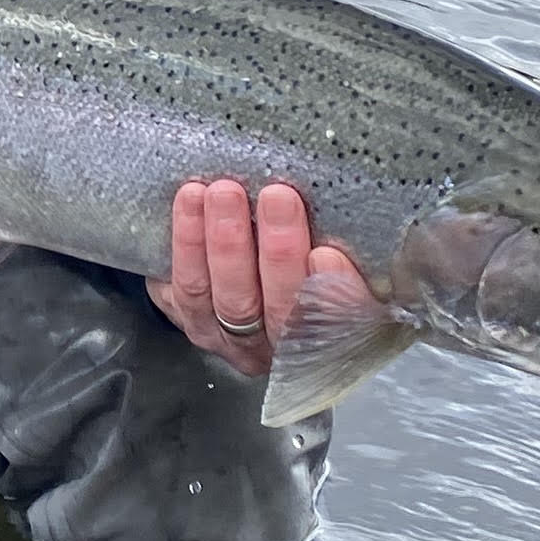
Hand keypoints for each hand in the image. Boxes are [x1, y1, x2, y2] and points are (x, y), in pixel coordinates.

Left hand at [149, 178, 374, 378]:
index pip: (337, 327)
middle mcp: (274, 348)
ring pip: (220, 297)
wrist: (246, 273)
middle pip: (274, 309)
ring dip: (219, 242)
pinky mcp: (185, 316)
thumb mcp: (348, 269)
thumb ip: (351, 256)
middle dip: (276, 252)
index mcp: (327, 341)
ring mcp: (224, 336)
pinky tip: (189, 201)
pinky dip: (183, 243)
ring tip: (220, 192)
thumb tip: (360, 215)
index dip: (332, 297)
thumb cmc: (313, 263)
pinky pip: (178, 287)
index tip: (328, 255)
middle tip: (276, 197)